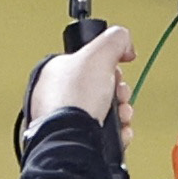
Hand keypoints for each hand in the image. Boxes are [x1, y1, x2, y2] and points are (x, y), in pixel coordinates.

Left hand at [30, 24, 135, 149]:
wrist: (71, 139)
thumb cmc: (72, 100)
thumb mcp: (99, 53)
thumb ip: (115, 39)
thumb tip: (125, 43)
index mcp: (52, 72)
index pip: (88, 62)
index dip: (108, 65)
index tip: (115, 68)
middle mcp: (54, 96)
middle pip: (101, 87)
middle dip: (119, 91)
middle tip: (117, 94)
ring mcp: (64, 119)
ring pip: (106, 110)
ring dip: (122, 111)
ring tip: (119, 114)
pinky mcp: (76, 138)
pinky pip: (104, 131)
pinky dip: (117, 131)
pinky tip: (117, 130)